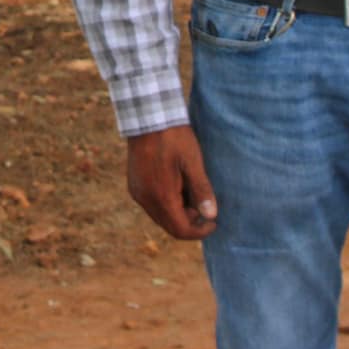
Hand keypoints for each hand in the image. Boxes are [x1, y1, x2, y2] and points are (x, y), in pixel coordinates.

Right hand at [125, 125, 217, 239]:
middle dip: (190, 222)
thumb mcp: (193, 161)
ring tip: (192, 192)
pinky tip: (178, 186)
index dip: (199, 231)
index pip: (180, 229)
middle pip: (169, 226)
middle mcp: (145, 199)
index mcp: (160, 196)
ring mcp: (137, 192)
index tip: (214, 222)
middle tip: (205, 206)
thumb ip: (201, 190)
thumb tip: (211, 215)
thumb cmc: (174, 137)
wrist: (147, 117)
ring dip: (178, 212)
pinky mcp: (134, 185)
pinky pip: (152, 204)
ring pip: (160, 216)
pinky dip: (167, 203)